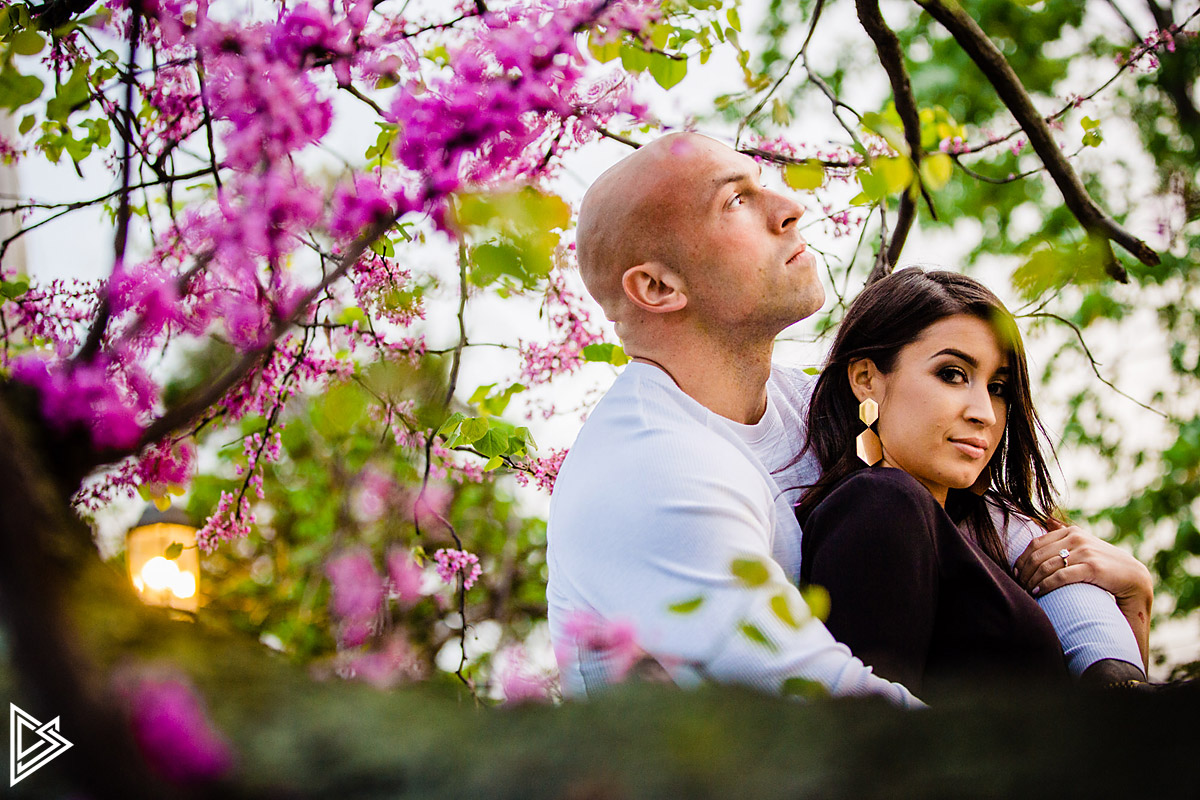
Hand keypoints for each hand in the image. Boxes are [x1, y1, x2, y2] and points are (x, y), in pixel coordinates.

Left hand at [1012, 524, 1151, 605]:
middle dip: (1024, 572)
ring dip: (1032, 581)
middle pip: (1037, 556)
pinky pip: (1060, 576)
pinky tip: (1039, 592)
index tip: (1015, 573)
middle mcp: (1076, 538)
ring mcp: (1084, 552)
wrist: (1133, 577)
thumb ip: (1065, 532)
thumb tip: (1046, 518)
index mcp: (1071, 531)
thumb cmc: (1104, 562)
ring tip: (1027, 591)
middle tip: (1019, 585)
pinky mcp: (1091, 567)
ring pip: (1046, 566)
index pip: (1035, 544)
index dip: (1022, 559)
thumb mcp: (1084, 543)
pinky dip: (1045, 585)